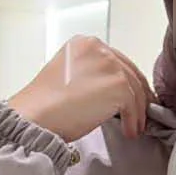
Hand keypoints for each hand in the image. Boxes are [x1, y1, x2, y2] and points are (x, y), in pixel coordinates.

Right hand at [8, 35, 156, 141]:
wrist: (35, 117)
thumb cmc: (44, 105)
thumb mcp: (66, 76)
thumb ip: (89, 74)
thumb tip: (107, 90)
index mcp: (84, 44)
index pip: (115, 60)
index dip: (125, 80)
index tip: (130, 95)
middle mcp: (98, 48)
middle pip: (130, 72)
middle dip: (137, 95)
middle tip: (140, 111)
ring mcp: (110, 65)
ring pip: (135, 89)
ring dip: (137, 111)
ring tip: (134, 126)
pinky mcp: (118, 84)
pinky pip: (134, 105)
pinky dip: (133, 120)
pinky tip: (129, 130)